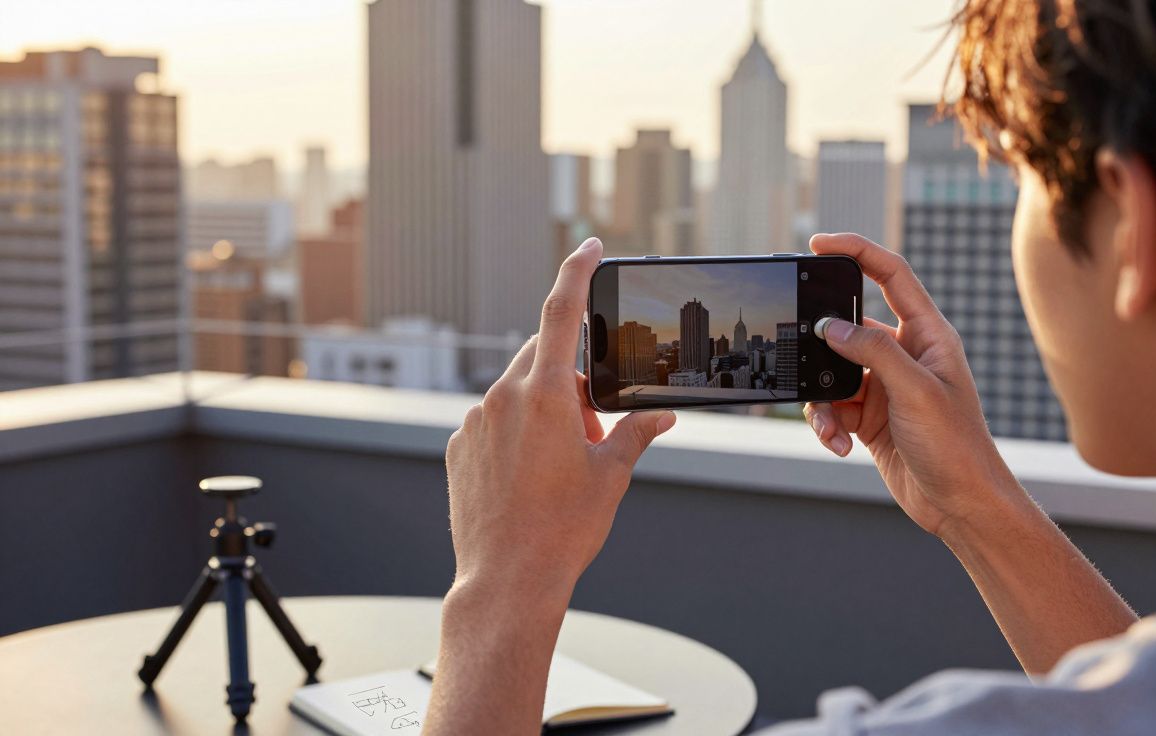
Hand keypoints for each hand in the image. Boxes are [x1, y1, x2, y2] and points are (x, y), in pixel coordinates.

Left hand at [444, 237, 675, 599]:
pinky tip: (529, 479)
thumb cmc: (563, 529)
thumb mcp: (611, 475)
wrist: (507, 580)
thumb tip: (661, 417)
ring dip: (544, 413)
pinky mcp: (458, 448)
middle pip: (542, 361)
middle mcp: (502, 398)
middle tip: (593, 430)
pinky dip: (515, 435)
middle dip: (572, 383)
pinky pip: (492, 423)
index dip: (577, 272)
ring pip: (517, 395)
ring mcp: (474, 423)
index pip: (561, 311)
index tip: (589, 247)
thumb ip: (635, 433)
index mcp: (544, 394)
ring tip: (560, 466)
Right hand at [804, 233, 1021, 538]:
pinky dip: (828, 425)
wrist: (961, 505)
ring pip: (832, 373)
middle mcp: (905, 355)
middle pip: (849, 327)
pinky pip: (833, 407)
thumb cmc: (958, 447)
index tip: (819, 243)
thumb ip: (873, 352)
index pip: (891, 275)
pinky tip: (840, 446)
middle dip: (821, 343)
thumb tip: (831, 327)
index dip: (856, 251)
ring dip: (823, 400)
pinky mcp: (870, 418)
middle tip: (797, 343)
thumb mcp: (915, 392)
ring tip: (832, 427)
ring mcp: (885, 387)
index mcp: (928, 335)